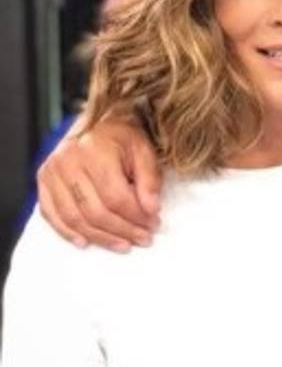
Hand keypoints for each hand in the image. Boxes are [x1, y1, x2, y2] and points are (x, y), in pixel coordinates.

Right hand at [36, 117, 161, 251]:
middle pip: (95, 211)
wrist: (95, 121)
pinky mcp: (42, 180)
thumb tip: (151, 210)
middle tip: (143, 239)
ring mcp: (51, 171)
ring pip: (74, 217)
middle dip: (122, 230)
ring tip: (123, 245)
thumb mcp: (144, 151)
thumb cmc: (123, 136)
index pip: (116, 197)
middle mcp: (68, 161)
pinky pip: (51, 213)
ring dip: (101, 237)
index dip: (136, 216)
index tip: (154, 225)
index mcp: (95, 150)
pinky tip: (85, 242)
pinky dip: (68, 232)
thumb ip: (149, 181)